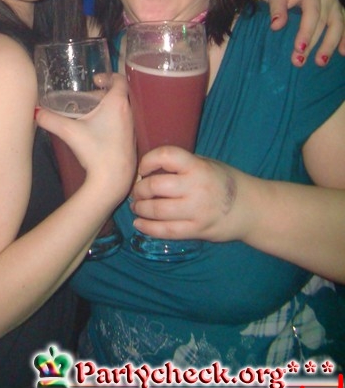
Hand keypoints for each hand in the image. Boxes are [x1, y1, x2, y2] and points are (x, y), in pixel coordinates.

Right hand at [35, 73, 135, 207]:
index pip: (119, 79)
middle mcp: (128, 113)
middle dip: (102, 94)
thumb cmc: (95, 150)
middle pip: (118, 95)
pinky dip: (111, 122)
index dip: (108, 75)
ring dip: (107, 109)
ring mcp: (132, 128)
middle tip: (86, 99)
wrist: (112, 180)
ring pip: (120, 110)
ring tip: (89, 115)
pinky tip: (97, 133)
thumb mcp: (69, 132)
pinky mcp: (130, 142)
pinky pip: (122, 124)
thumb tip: (35, 112)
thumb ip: (50, 119)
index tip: (94, 80)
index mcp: (117, 103)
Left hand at [130, 146, 244, 242]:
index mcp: (198, 166)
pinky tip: (140, 224)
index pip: (166, 156)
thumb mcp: (206, 164)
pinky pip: (166, 231)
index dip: (148, 161)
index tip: (143, 169)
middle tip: (137, 192)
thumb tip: (148, 170)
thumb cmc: (224, 181)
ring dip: (140, 209)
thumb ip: (181, 165)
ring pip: (157, 210)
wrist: (250, 209)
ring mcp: (196, 211)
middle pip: (155, 186)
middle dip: (140, 190)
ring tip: (137, 207)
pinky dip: (148, 228)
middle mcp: (196, 187)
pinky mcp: (196, 230)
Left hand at [261, 0, 344, 65]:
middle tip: (299, 61)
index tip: (299, 48)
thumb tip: (276, 26)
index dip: (306, 31)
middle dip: (313, 44)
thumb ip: (275, 7)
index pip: (311, 12)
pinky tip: (343, 53)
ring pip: (338, 26)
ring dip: (329, 46)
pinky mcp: (340, 11)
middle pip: (323, 22)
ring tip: (320, 62)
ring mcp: (335, 4)